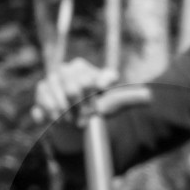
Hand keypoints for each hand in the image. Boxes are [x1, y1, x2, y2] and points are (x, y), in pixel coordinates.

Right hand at [31, 59, 153, 124]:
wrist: (76, 118)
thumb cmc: (97, 107)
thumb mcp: (115, 103)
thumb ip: (130, 97)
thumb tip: (148, 96)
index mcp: (84, 68)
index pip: (88, 79)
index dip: (93, 96)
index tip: (96, 109)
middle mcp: (67, 70)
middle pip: (73, 89)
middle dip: (80, 108)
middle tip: (84, 117)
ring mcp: (52, 80)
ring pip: (57, 96)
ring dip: (66, 113)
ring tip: (71, 121)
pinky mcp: (41, 93)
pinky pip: (42, 102)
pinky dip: (49, 114)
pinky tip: (55, 120)